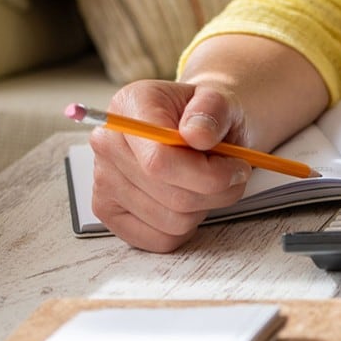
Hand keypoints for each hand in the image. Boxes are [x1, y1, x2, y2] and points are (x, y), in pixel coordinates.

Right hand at [88, 80, 251, 251]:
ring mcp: (103, 180)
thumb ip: (213, 110)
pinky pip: (160, 239)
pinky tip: (191, 201)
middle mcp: (107, 143)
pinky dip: (188, 227)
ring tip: (209, 183)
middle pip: (172, 196)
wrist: (198, 129)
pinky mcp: (108, 211)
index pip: (160, 162)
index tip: (237, 166)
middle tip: (233, 174)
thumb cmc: (207, 118)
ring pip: (172, 222)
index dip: (209, 174)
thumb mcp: (220, 101)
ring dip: (206, 207)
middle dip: (217, 192)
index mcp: (130, 107)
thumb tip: (197, 134)